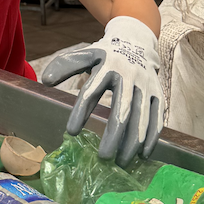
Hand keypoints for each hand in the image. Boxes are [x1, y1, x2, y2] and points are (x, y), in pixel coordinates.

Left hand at [41, 16, 161, 166]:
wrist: (137, 41)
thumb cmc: (107, 54)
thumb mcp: (86, 54)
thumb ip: (66, 66)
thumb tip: (45, 80)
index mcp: (108, 66)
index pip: (91, 92)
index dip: (81, 112)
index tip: (70, 132)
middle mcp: (129, 77)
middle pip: (122, 110)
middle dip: (113, 136)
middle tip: (103, 157)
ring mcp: (146, 86)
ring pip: (142, 118)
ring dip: (132, 142)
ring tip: (121, 162)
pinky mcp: (158, 94)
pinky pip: (157, 118)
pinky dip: (152, 137)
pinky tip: (143, 154)